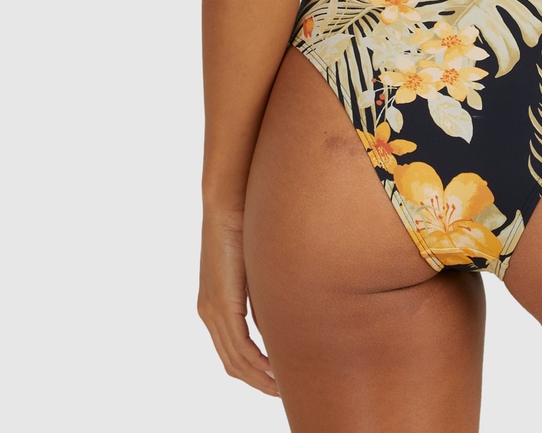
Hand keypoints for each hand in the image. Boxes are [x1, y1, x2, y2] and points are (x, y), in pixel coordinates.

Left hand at [198, 208, 276, 395]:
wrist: (229, 202)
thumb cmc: (246, 223)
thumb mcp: (256, 265)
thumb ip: (261, 292)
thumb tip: (281, 314)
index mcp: (214, 303)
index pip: (231, 349)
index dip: (252, 369)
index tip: (275, 377)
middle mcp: (209, 312)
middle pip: (231, 362)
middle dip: (256, 380)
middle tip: (280, 391)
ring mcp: (212, 310)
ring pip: (234, 359)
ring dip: (258, 377)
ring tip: (280, 387)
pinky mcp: (221, 304)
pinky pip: (239, 346)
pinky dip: (257, 363)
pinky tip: (273, 371)